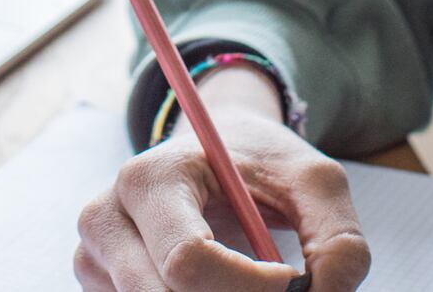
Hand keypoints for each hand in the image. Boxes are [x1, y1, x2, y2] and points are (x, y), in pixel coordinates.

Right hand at [74, 74, 369, 290]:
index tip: (289, 280)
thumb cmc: (259, 164)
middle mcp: (106, 215)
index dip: (247, 287)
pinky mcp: (98, 282)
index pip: (187, 260)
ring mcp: (95, 254)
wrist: (211, 153)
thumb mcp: (312, 180)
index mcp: (151, 177)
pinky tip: (214, 285)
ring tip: (248, 281)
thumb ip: (337, 237)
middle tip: (278, 289)